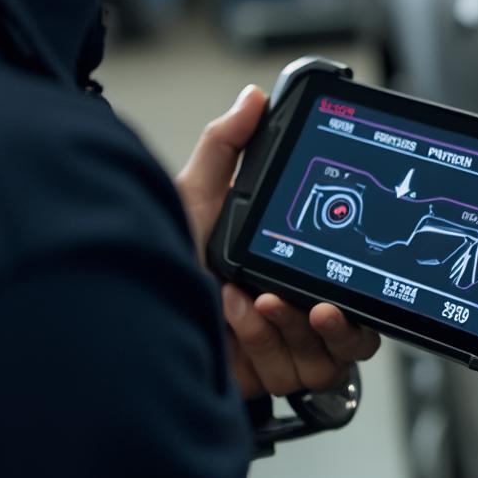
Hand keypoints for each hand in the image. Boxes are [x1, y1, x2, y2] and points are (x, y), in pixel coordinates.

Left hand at [176, 86, 379, 399]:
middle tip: (317, 303)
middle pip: (351, 327)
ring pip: (331, 356)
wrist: (125, 318)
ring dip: (297, 329)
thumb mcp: (196, 197)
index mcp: (289, 266)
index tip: (340, 256)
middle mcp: (292, 310)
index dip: (351, 275)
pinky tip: (239, 316)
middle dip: (337, 320)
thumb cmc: (161, 259)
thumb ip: (225, 146)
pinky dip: (269, 343)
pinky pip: (296, 375)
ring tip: (264, 301)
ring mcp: (282, 350)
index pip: (344, 276)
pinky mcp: (266, 379)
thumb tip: (254, 98)